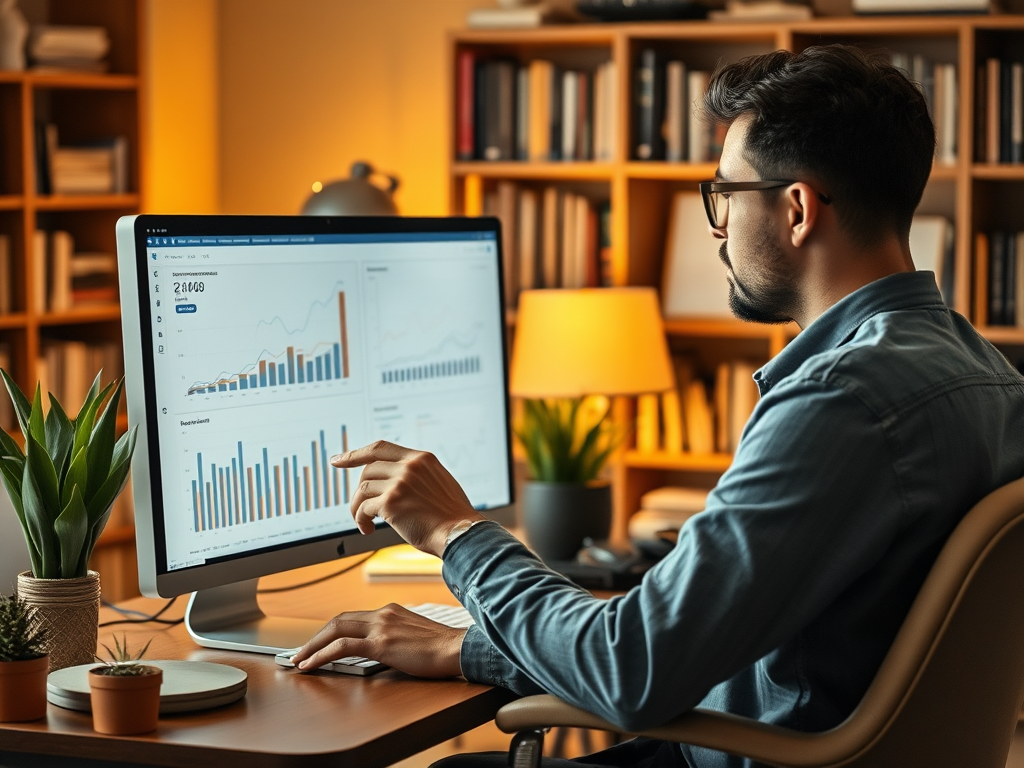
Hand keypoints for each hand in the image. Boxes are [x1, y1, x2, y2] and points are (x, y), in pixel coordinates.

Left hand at [289, 603, 466, 677]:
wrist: (457, 649)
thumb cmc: (441, 648)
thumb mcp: (414, 636)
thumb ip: (395, 637)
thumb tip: (381, 650)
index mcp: (390, 611)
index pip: (352, 617)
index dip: (331, 631)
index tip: (320, 643)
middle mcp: (383, 614)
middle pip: (338, 620)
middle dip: (316, 637)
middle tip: (301, 652)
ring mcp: (381, 627)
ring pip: (335, 630)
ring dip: (312, 646)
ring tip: (299, 660)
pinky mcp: (382, 644)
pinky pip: (343, 647)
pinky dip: (321, 654)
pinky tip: (311, 665)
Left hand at [332, 441, 483, 557]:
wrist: (461, 534)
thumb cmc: (451, 516)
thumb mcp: (439, 482)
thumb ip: (418, 475)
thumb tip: (392, 480)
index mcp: (421, 458)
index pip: (380, 448)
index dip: (355, 453)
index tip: (338, 459)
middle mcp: (409, 466)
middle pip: (368, 469)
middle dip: (359, 490)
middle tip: (358, 507)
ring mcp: (400, 482)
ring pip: (362, 489)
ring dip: (358, 507)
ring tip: (364, 522)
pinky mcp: (391, 502)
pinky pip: (364, 508)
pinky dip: (361, 520)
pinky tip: (367, 529)